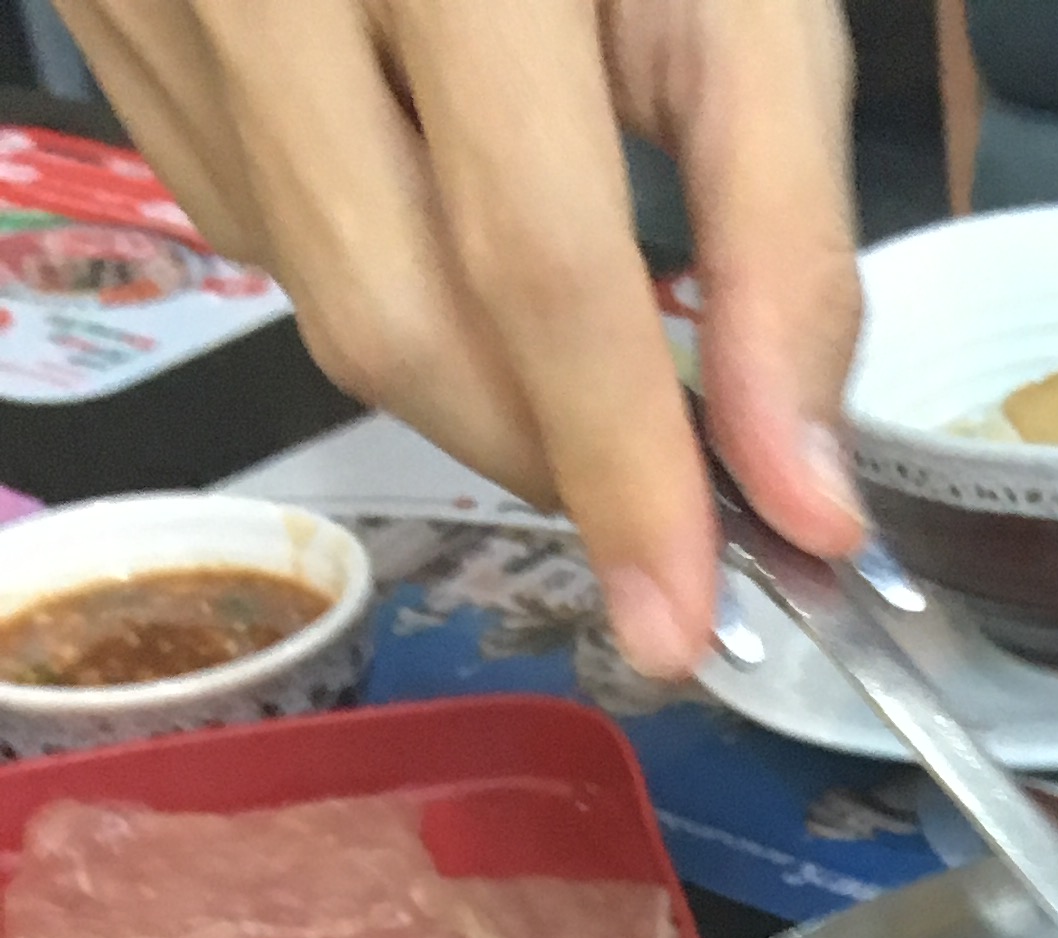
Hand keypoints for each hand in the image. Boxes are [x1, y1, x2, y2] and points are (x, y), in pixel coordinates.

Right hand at [58, 0, 863, 676]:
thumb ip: (784, 237)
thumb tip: (800, 492)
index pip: (535, 264)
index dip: (617, 466)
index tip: (682, 616)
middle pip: (399, 316)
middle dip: (542, 450)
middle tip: (655, 508)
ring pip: (319, 296)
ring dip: (470, 382)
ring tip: (579, 362)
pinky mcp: (115, 21)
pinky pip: (253, 225)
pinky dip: (379, 274)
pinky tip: (447, 219)